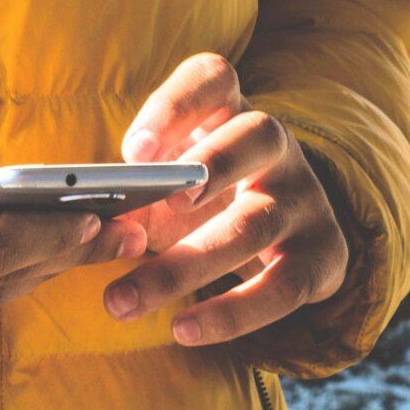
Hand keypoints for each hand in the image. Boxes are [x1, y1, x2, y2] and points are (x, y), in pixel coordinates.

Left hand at [103, 54, 347, 347]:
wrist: (282, 236)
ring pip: (256, 222)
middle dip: (212, 166)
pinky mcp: (324, 255)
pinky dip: (231, 313)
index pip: (211, 79)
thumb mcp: (165, 186)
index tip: (132, 152)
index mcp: (227, 111)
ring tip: (122, 300)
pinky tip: (183, 330)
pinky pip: (283, 286)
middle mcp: (275, 145)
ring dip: (186, 265)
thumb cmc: (200, 201)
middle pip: (255, 137)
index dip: (173, 108)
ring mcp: (306, 197)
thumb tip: (85, 225)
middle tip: (164, 202)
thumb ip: (133, 193)